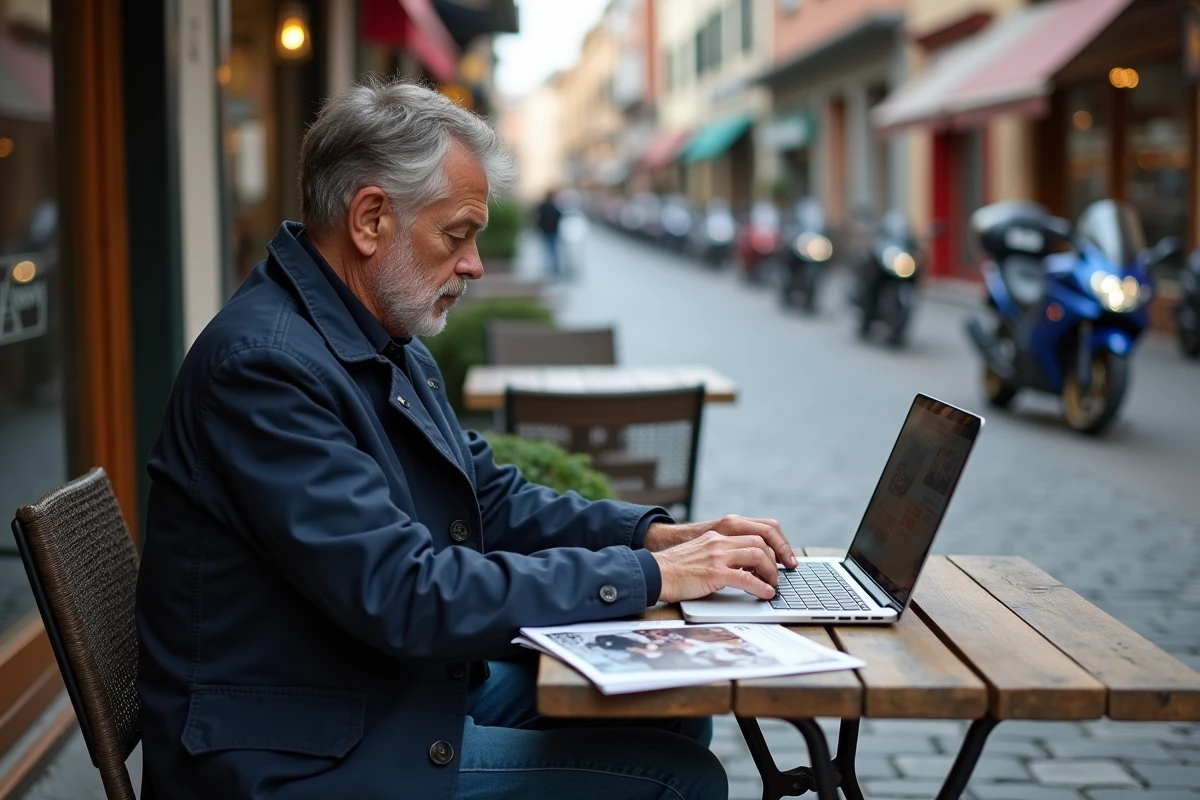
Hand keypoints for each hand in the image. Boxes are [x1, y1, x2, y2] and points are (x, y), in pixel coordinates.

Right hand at [651, 531, 778, 602]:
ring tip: (773, 585)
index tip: (780, 559)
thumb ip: (720, 556)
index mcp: (717, 536)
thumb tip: (743, 570)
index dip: (773, 545)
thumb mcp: (700, 554)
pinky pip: (746, 578)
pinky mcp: (714, 573)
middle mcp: (719, 541)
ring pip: (757, 556)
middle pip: (760, 542)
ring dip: (771, 572)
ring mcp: (717, 556)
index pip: (754, 532)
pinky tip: (765, 594)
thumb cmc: (674, 569)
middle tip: (779, 575)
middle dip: (775, 559)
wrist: (654, 573)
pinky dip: (760, 587)